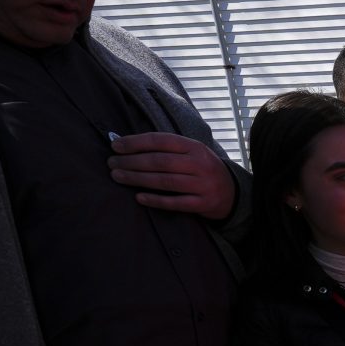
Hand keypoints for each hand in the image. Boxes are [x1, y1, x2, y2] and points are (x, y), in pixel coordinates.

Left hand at [109, 132, 237, 219]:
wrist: (233, 193)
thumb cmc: (202, 170)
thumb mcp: (192, 153)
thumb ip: (167, 150)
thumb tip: (129, 145)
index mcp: (194, 147)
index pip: (160, 141)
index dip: (136, 142)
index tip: (115, 145)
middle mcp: (199, 164)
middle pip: (160, 161)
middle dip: (132, 162)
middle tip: (111, 163)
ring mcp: (203, 185)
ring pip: (165, 181)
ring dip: (138, 179)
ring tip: (118, 177)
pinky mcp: (203, 204)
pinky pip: (175, 203)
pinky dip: (155, 200)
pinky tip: (139, 197)